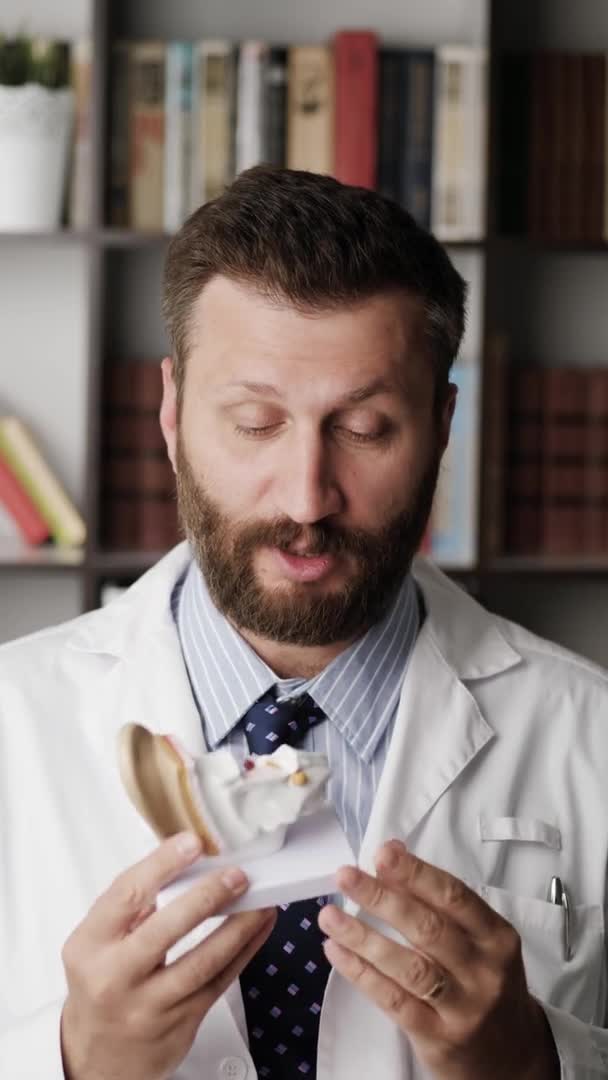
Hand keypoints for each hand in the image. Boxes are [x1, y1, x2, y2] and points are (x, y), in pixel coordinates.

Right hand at [60, 831, 275, 1079]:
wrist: (99, 1057)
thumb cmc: (103, 984)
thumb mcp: (97, 943)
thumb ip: (132, 905)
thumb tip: (184, 861)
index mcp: (90, 946)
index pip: (126, 896)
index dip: (162, 864)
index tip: (192, 842)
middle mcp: (116, 977)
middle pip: (166, 930)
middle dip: (207, 897)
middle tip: (236, 874)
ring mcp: (150, 1005)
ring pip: (203, 962)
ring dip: (239, 926)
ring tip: (261, 899)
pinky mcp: (181, 1023)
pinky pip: (220, 982)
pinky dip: (245, 951)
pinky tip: (259, 928)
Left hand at [318, 840, 559, 1079]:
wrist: (512, 1055)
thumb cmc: (485, 983)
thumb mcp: (481, 942)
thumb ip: (441, 901)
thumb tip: (392, 853)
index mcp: (497, 937)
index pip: (454, 897)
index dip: (416, 874)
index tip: (382, 854)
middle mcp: (483, 972)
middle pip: (428, 929)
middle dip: (382, 898)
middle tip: (345, 876)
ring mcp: (462, 1008)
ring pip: (409, 967)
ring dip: (363, 937)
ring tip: (329, 916)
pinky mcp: (437, 1038)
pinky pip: (393, 1001)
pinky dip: (361, 974)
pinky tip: (336, 951)